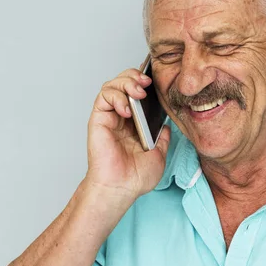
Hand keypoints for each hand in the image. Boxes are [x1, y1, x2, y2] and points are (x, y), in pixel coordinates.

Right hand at [84, 64, 170, 199]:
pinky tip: (127, 108)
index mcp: (135, 124)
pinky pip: (104, 97)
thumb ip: (163, 138)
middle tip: (147, 83)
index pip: (138, 93)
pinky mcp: (99, 120)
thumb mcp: (159, 154)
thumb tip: (166, 126)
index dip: (145, 82)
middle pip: (124, 83)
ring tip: (139, 92)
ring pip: (112, 85)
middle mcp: (121, 118)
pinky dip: (116, 96)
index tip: (157, 81)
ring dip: (126, 82)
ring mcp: (109, 117)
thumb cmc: (136, 177)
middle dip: (135, 76)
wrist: (122, 188)